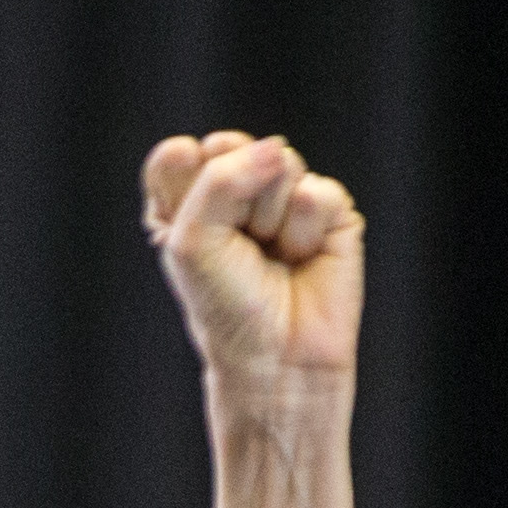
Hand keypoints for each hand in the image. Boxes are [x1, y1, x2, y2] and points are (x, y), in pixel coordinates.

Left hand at [141, 132, 362, 414]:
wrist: (277, 360)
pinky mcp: (330, 209)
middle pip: (228, 147)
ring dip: (268, 219)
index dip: (186, 189)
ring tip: (273, 256)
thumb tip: (278, 149)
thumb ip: (220, 178)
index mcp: (189, 198)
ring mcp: (284, 195)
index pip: (178, 155)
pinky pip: (316, 192)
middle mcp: (237, 190)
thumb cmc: (225, 306)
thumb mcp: (194, 240)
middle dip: (230, 200)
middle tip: (237, 247)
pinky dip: (305, 232)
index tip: (193, 234)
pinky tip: (302, 258)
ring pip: (278, 162)